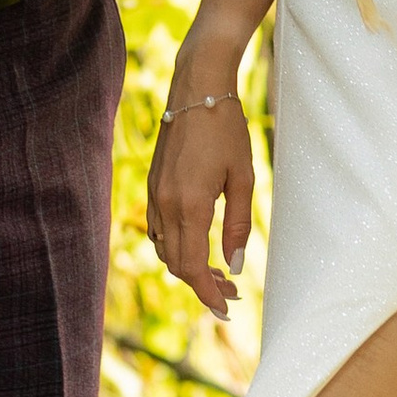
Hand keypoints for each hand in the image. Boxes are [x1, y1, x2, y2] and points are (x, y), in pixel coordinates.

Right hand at [145, 46, 253, 318]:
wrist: (197, 89)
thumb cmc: (227, 130)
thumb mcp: (243, 179)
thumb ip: (238, 225)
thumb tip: (233, 266)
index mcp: (191, 205)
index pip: (191, 268)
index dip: (207, 294)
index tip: (226, 307)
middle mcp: (165, 204)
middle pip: (176, 264)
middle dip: (202, 284)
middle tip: (231, 291)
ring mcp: (155, 194)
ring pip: (164, 249)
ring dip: (187, 266)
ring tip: (218, 271)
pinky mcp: (152, 185)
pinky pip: (157, 229)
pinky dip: (175, 246)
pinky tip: (197, 244)